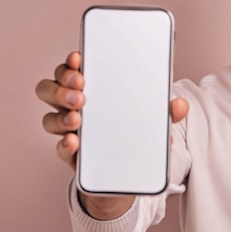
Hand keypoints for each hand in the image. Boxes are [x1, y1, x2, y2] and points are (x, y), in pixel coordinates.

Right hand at [35, 52, 188, 219]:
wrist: (127, 174)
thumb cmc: (133, 133)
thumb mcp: (151, 120)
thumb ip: (164, 112)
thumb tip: (181, 105)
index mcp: (91, 91)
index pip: (71, 70)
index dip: (71, 62)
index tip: (79, 57)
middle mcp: (73, 108)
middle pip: (51, 89)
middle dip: (62, 86)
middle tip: (81, 88)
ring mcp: (69, 132)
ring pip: (49, 118)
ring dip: (60, 115)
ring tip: (78, 117)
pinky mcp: (72, 156)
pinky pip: (60, 148)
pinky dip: (64, 144)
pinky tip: (74, 141)